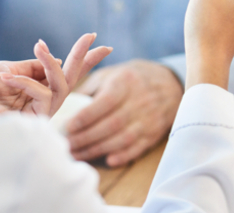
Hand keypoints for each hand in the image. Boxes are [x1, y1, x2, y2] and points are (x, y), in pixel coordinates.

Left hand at [0, 34, 110, 116]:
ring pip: (61, 85)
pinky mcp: (34, 121)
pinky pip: (42, 96)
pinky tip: (7, 78)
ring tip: (39, 47)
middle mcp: (40, 101)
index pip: (62, 72)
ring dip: (51, 64)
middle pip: (71, 78)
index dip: (81, 57)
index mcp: (34, 89)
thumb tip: (60, 61)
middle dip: (84, 57)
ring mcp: (38, 113)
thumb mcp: (6, 70)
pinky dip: (26, 83)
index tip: (97, 39)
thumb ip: (32, 67)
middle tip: (92, 36)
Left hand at [67, 60, 183, 166]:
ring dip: (97, 150)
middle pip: (112, 124)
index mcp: (126, 81)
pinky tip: (107, 160)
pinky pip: (138, 148)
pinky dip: (123, 156)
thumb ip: (89, 88)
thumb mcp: (111, 74)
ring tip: (77, 154)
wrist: (169, 83)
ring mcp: (149, 118)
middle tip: (66, 145)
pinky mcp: (154, 133)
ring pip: (122, 139)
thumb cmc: (130, 79)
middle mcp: (140, 99)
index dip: (86, 117)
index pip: (105, 101)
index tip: (67, 126)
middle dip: (86, 137)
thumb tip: (65, 107)